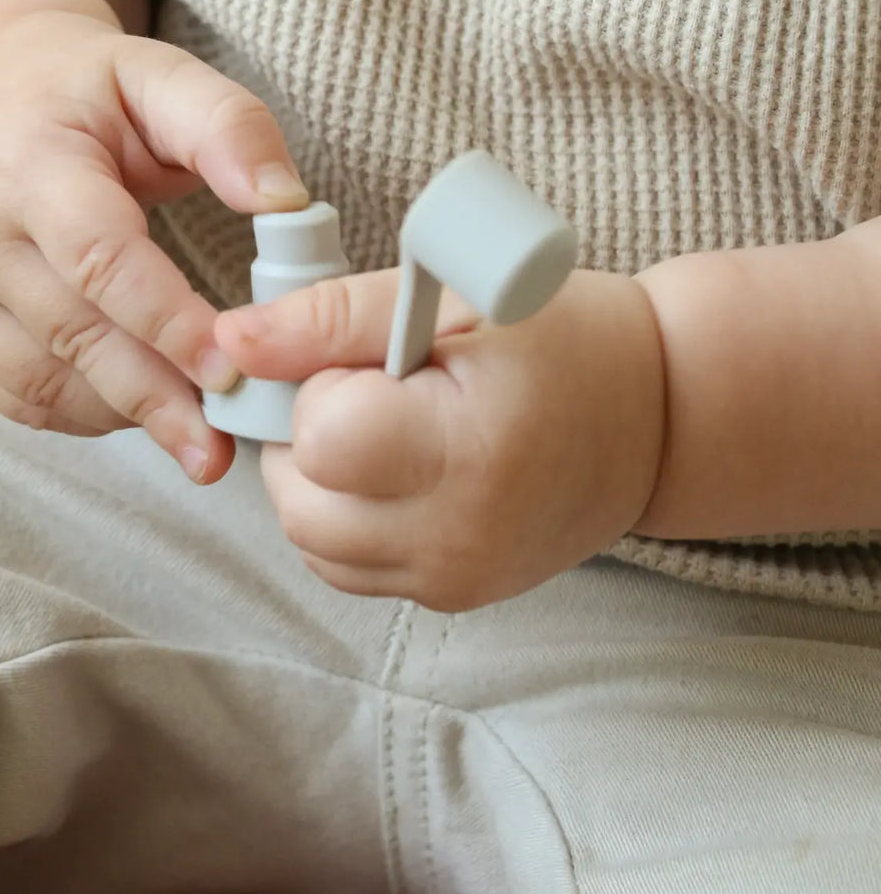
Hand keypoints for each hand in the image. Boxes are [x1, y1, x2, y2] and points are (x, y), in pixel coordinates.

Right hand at [0, 10, 307, 481]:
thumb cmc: (89, 93)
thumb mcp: (159, 75)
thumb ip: (229, 127)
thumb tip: (288, 203)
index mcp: (26, 163)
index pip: (99, 260)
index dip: (168, 323)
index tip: (233, 372)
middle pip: (72, 335)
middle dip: (156, 396)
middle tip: (223, 445)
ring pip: (43, 381)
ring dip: (128, 416)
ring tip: (199, 439)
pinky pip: (21, 398)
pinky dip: (88, 416)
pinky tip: (144, 414)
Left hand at [215, 269, 666, 608]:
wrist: (660, 420)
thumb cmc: (566, 338)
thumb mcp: (456, 296)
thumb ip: (332, 317)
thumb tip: (232, 343)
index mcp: (467, 448)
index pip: (319, 435)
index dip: (325, 386)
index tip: (377, 361)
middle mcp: (458, 534)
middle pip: (298, 500)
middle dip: (309, 437)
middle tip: (376, 391)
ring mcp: (455, 577)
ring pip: (311, 541)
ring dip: (321, 482)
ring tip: (389, 429)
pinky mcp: (454, 597)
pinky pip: (349, 567)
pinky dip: (349, 519)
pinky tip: (402, 471)